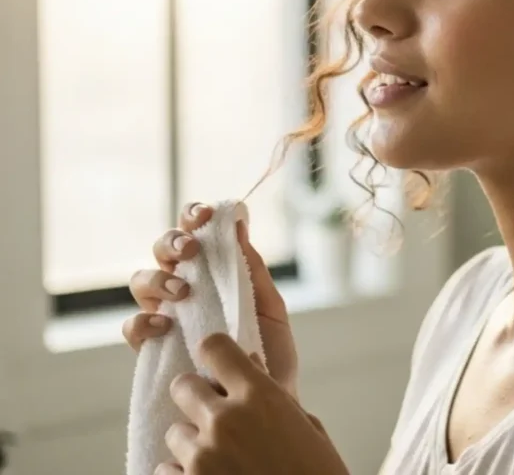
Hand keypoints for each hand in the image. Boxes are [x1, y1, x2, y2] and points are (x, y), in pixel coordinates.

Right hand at [122, 202, 299, 396]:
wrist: (267, 407)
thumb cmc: (272, 356)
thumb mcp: (271, 311)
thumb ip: (255, 272)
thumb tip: (241, 226)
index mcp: (215, 276)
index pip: (195, 234)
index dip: (193, 217)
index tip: (206, 214)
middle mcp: (186, 291)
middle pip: (162, 250)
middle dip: (172, 242)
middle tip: (191, 250)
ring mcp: (167, 318)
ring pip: (141, 282)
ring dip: (158, 278)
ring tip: (183, 291)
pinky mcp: (154, 350)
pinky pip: (132, 327)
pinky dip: (143, 320)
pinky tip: (165, 325)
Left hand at [157, 333, 349, 474]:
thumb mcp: (308, 429)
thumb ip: (275, 397)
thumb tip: (252, 367)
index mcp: (261, 397)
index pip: (214, 347)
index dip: (214, 353)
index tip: (218, 364)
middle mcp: (225, 420)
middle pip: (182, 386)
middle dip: (196, 398)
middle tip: (215, 417)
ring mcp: (201, 457)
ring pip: (175, 432)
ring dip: (192, 443)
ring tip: (220, 460)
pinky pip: (165, 469)